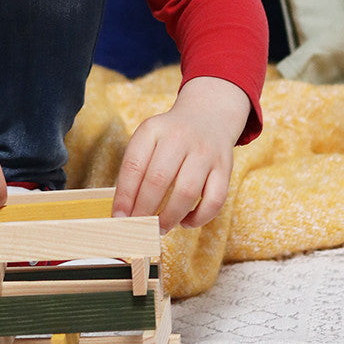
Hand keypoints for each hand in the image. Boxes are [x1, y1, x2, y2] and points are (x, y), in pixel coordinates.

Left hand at [111, 77, 250, 232]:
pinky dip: (199, 218)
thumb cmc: (170, 138)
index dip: (124, 196)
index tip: (119, 217)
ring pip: (186, 192)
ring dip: (170, 217)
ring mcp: (204, 152)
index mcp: (153, 130)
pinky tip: (185, 222)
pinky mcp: (225, 167)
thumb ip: (136, 170)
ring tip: (159, 227)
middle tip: (138, 226)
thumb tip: (124, 212)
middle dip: (144, 210)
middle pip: (158, 180)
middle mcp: (179, 138)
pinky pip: (214, 199)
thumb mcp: (148, 140)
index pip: (133, 166)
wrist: (208, 116)